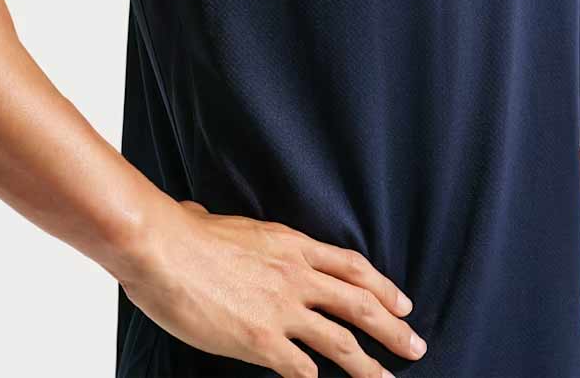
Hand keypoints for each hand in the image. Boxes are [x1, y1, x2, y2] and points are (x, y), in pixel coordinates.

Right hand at [119, 198, 428, 376]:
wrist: (163, 248)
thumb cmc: (183, 232)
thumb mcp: (218, 221)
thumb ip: (221, 227)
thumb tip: (198, 216)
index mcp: (290, 245)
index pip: (350, 266)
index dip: (381, 286)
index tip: (402, 302)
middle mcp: (295, 276)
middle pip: (360, 303)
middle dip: (393, 327)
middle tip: (416, 345)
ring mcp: (281, 309)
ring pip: (342, 341)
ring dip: (370, 365)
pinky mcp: (261, 341)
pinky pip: (301, 367)